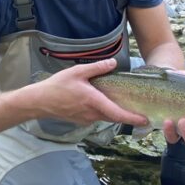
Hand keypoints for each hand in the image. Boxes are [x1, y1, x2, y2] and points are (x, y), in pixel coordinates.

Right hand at [30, 59, 148, 126]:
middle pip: (114, 117)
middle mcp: (92, 114)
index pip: (117, 114)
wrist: (39, 101)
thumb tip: (113, 63)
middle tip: (141, 113)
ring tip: (125, 105)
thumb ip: (96, 68)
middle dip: (128, 116)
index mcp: (93, 102)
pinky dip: (104, 112)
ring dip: (115, 113)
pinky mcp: (80, 121)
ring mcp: (86, 119)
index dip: (132, 118)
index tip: (145, 120)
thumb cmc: (57, 86)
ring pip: (105, 117)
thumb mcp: (77, 72)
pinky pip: (97, 117)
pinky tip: (103, 103)